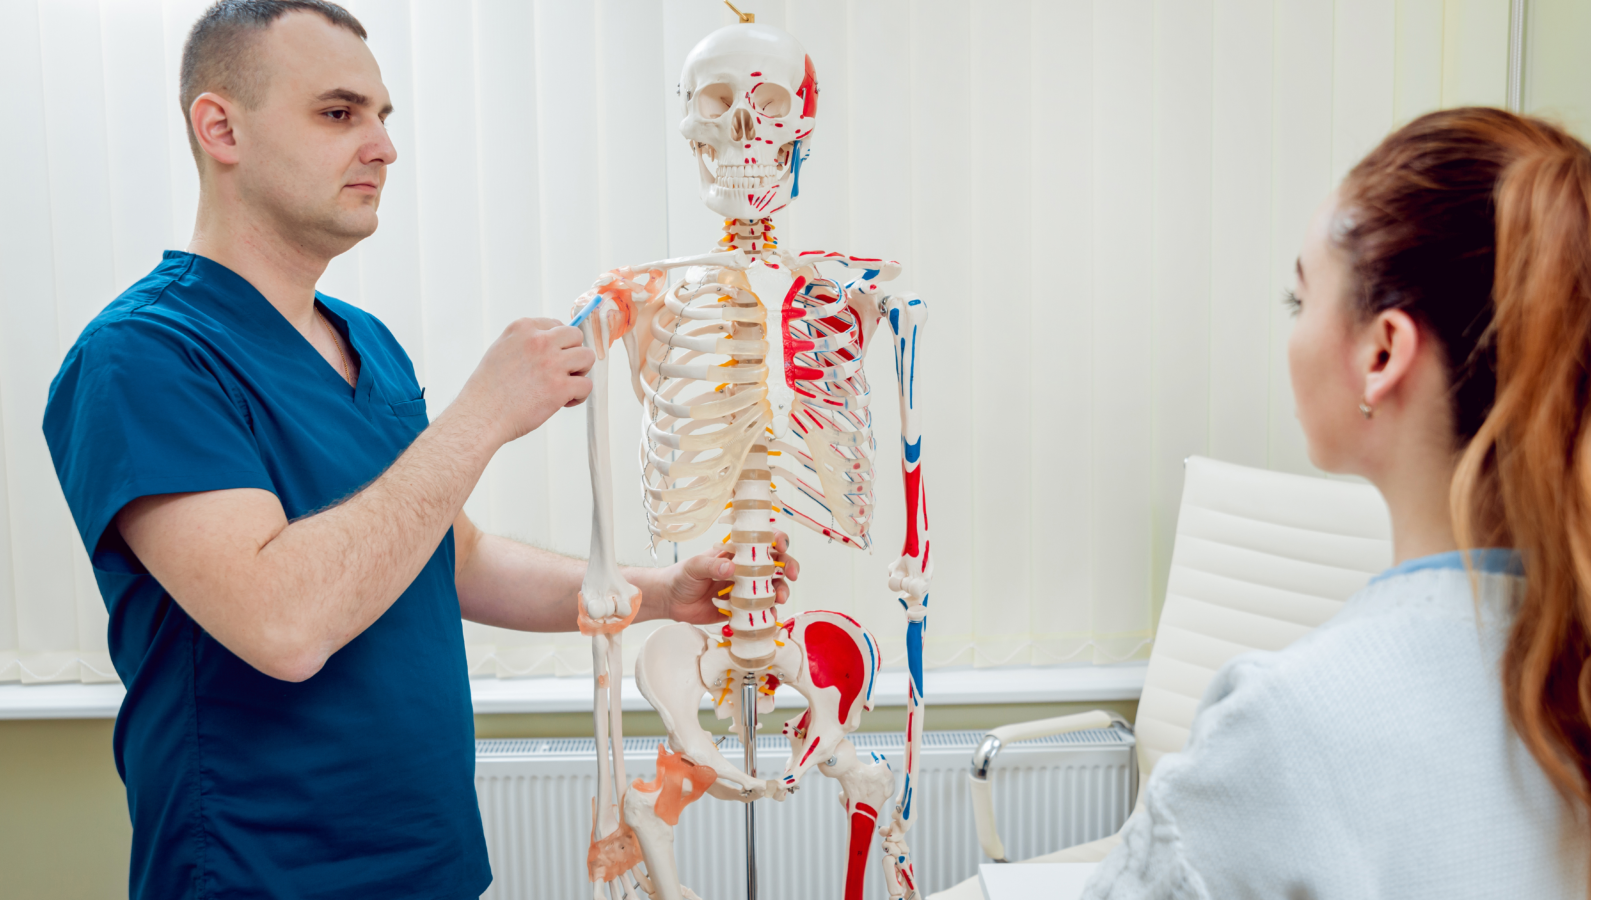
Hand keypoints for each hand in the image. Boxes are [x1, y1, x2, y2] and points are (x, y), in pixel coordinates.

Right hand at [455, 317, 594, 443]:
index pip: (557, 325)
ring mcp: (551, 363)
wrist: (481, 415)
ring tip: (565, 385)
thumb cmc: (488, 390)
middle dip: (573, 354)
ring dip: (580, 372)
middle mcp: (539, 341)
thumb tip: (551, 344)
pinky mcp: (560, 387)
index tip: (550, 359)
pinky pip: (586, 385)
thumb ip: (525, 343)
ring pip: (587, 357)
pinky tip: (565, 402)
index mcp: (523, 328)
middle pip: (576, 337)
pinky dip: (579, 395)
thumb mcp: (501, 350)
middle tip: (562, 372)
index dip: (558, 344)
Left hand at [645, 531, 799, 624]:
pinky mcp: (741, 609)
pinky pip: (760, 611)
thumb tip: (731, 567)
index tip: (781, 546)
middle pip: (775, 565)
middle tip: (791, 575)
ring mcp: (745, 589)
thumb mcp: (694, 566)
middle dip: (788, 567)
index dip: (776, 540)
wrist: (670, 601)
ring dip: (781, 591)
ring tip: (779, 599)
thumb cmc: (681, 576)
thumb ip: (711, 565)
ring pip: (772, 588)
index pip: (761, 541)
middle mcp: (745, 569)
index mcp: (736, 553)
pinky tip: (768, 617)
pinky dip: (768, 614)